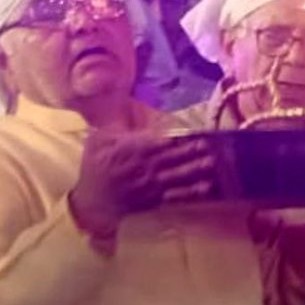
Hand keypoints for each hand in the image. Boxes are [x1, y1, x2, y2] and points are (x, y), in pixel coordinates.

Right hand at [70, 133, 215, 236]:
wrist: (92, 202)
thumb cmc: (96, 166)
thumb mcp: (99, 140)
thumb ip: (115, 122)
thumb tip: (125, 101)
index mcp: (131, 150)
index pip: (157, 142)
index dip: (175, 138)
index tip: (192, 132)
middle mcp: (144, 167)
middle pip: (172, 158)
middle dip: (191, 152)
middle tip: (209, 145)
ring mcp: (152, 186)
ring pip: (177, 176)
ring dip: (195, 170)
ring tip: (212, 163)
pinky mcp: (156, 201)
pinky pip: (177, 196)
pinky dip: (192, 192)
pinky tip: (207, 187)